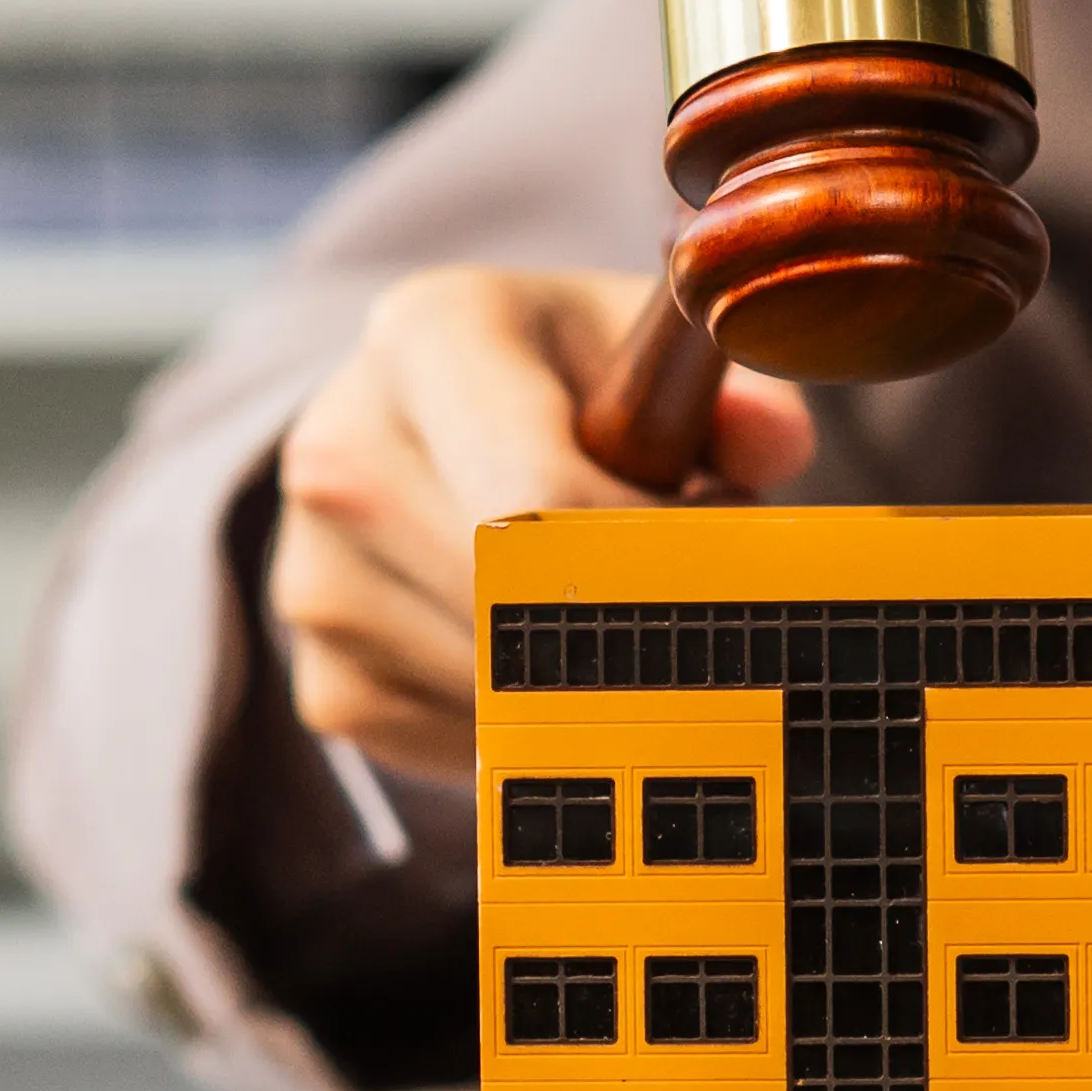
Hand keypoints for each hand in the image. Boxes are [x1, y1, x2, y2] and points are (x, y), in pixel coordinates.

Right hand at [262, 267, 817, 782]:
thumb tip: (774, 448)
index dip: (657, 557)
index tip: (723, 565)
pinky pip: (469, 751)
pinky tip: (548, 660)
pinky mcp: (327, 684)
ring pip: (508, 694)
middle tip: (697, 607)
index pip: (540, 497)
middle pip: (525, 608)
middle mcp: (341, 454)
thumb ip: (734, 394)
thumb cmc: (570, 389)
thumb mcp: (652, 353)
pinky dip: (538, 727)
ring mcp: (317, 580)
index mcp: (426, 340)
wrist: (431, 434)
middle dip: (639, 627)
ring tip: (607, 609)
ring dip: (595, 684)